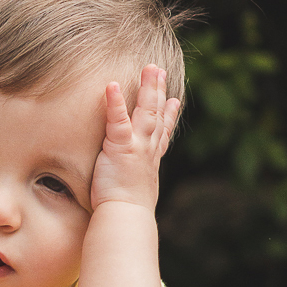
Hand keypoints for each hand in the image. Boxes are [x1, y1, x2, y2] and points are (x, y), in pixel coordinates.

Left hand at [90, 64, 179, 212]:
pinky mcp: (120, 147)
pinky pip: (117, 120)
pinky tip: (112, 86)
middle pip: (156, 115)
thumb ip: (135, 187)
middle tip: (160, 71)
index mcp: (150, 160)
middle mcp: (147, 150)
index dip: (169, 116)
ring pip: (144, 112)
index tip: (175, 101)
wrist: (126, 217)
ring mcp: (136, 146)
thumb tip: (133, 197)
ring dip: (147, 88)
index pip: (162, 133)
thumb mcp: (136, 195)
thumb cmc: (126, 212)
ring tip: (149, 68)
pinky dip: (116, 102)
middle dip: (159, 92)